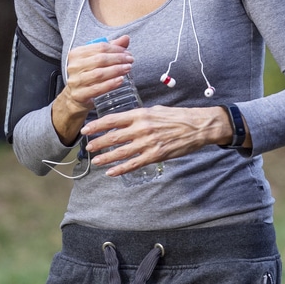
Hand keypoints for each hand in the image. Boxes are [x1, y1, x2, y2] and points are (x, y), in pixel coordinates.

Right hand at [50, 35, 133, 144]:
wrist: (75, 96)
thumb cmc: (88, 74)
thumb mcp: (96, 59)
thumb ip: (110, 48)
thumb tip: (126, 38)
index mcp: (76, 53)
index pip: (99, 47)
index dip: (116, 48)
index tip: (127, 52)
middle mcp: (74, 66)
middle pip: (100, 59)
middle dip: (118, 59)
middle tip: (130, 60)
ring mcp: (75, 81)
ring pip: (99, 73)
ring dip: (116, 70)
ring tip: (128, 68)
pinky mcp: (79, 95)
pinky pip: (98, 88)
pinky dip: (111, 84)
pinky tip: (120, 80)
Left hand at [82, 105, 227, 176]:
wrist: (197, 126)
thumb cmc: (177, 117)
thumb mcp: (156, 110)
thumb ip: (140, 116)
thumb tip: (126, 121)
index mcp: (141, 115)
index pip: (113, 120)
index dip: (97, 125)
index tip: (87, 129)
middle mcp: (142, 128)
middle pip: (114, 137)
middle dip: (98, 143)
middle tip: (87, 147)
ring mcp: (148, 143)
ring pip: (121, 152)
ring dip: (106, 158)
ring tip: (96, 161)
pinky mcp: (155, 155)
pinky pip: (134, 164)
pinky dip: (121, 169)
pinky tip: (112, 172)